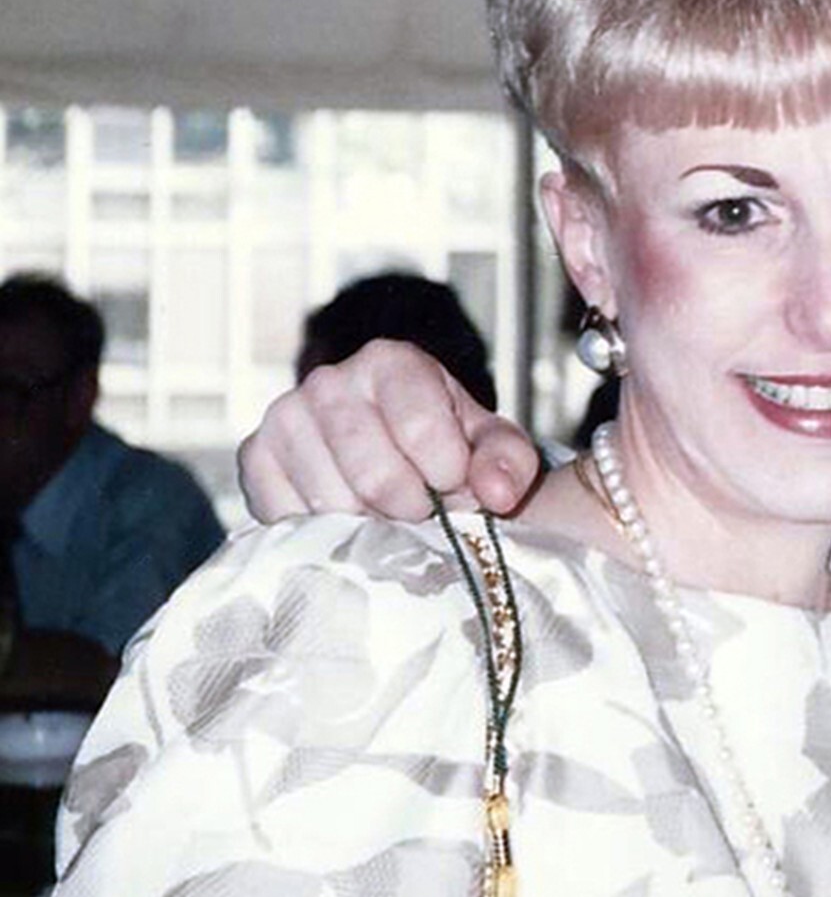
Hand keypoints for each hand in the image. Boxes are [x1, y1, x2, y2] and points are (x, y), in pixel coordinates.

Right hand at [237, 339, 541, 521]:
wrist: (394, 457)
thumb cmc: (449, 448)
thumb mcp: (494, 447)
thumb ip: (509, 463)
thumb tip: (494, 491)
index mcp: (392, 362)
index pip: (422, 429)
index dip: (448, 475)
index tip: (457, 486)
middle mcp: (330, 380)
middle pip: (374, 473)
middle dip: (411, 508)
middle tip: (423, 511)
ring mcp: (284, 416)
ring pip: (331, 502)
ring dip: (369, 525)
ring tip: (388, 512)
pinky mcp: (255, 457)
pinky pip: (288, 516)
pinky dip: (324, 533)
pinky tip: (348, 519)